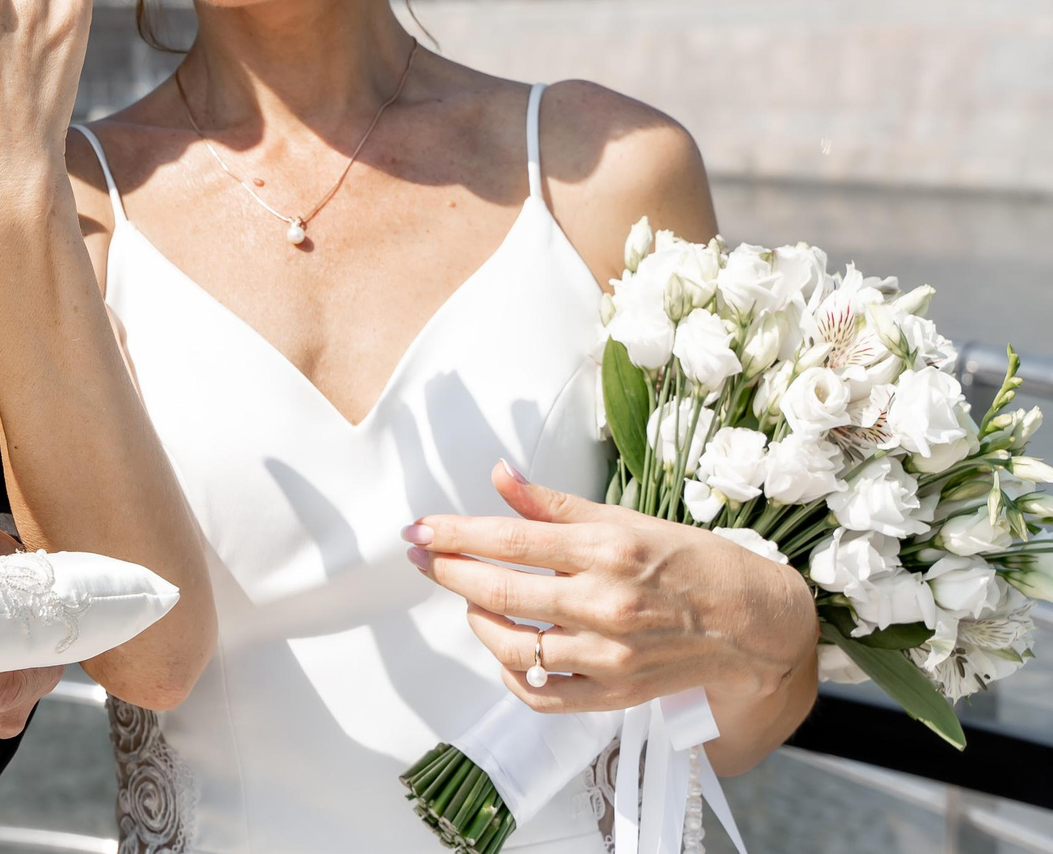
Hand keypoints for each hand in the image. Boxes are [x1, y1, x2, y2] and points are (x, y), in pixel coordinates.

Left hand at [407, 461, 818, 716]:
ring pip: (513, 648)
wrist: (752, 624)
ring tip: (469, 599)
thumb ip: (554, 505)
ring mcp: (608, 657)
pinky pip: (541, 696)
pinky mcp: (613, 695)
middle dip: (447, 572)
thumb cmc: (691, 564)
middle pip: (500, 594)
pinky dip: (510, 675)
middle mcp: (605, 605)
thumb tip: (500, 475)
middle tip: (422, 557)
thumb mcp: (625, 520)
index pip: (509, 541)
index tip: (418, 530)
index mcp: (606, 552)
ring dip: (476, 620)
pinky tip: (503, 650)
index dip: (454, 534)